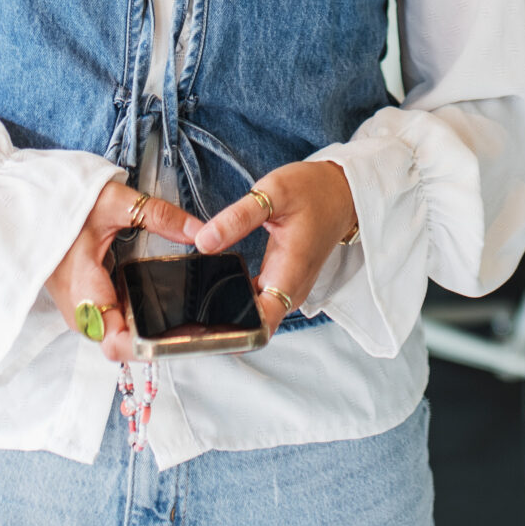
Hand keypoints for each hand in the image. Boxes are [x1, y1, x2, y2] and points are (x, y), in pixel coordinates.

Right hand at [44, 180, 205, 361]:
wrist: (31, 204)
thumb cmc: (64, 203)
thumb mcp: (116, 203)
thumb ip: (160, 217)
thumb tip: (199, 232)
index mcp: (84, 288)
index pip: (114, 342)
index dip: (147, 346)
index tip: (179, 337)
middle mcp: (78, 309)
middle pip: (121, 343)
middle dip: (156, 340)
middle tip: (196, 330)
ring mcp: (78, 309)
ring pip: (116, 335)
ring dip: (146, 331)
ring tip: (185, 324)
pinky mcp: (82, 304)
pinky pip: (110, 322)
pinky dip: (133, 320)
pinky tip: (157, 309)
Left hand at [195, 161, 356, 335]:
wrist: (341, 192)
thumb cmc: (314, 191)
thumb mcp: (274, 193)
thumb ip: (237, 218)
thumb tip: (204, 242)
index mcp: (289, 274)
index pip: (261, 326)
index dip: (232, 334)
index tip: (202, 330)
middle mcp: (289, 290)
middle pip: (252, 325)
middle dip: (219, 324)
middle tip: (183, 315)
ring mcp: (286, 288)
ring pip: (253, 314)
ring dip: (226, 311)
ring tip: (192, 301)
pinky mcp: (281, 282)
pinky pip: (256, 300)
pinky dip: (235, 296)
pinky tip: (214, 283)